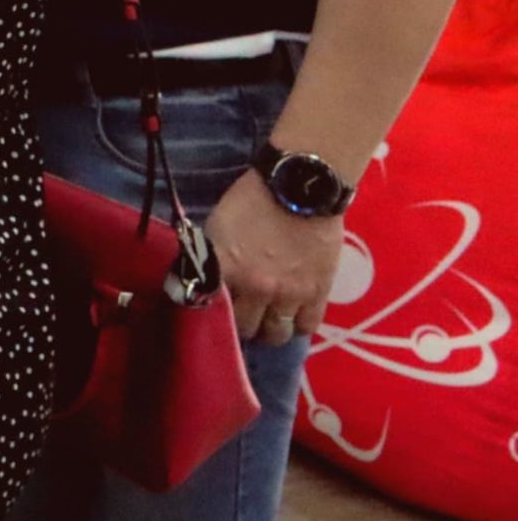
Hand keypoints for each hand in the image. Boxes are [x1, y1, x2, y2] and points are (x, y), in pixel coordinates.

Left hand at [206, 169, 343, 346]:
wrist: (299, 187)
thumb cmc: (252, 199)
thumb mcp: (217, 226)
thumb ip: (211, 257)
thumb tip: (201, 276)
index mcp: (227, 270)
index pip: (211, 309)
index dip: (211, 314)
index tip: (212, 314)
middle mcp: (256, 289)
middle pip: (245, 328)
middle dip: (242, 326)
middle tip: (244, 318)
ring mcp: (289, 294)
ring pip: (277, 333)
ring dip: (270, 330)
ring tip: (268, 321)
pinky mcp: (318, 293)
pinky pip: (307, 326)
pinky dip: (298, 326)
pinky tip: (293, 318)